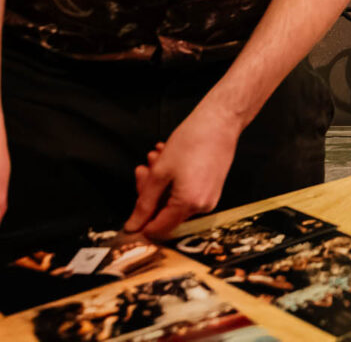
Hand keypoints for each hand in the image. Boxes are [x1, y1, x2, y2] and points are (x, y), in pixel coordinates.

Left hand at [124, 104, 240, 237]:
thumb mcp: (160, 172)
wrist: (220, 121)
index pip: (158, 229)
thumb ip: (145, 202)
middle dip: (150, 192)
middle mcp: (203, 206)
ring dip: (161, 182)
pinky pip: (187, 192)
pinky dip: (174, 180)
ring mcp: (210, 197)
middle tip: (143, 170)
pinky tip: (169, 160)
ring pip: (174, 200)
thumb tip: (134, 225)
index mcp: (188, 204)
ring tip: (157, 158)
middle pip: (165, 212)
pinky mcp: (213, 188)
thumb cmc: (193, 141)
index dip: (140, 222)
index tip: (130, 214)